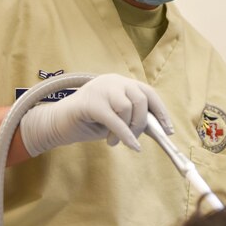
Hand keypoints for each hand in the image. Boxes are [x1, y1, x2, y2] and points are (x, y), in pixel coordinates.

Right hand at [20, 74, 172, 156]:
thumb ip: (134, 118)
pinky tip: (125, 145)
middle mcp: (112, 81)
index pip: (148, 92)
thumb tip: (158, 128)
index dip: (160, 111)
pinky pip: (115, 120)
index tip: (168, 130)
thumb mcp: (117, 118)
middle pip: (140, 99)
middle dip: (141, 124)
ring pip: (128, 108)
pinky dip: (124, 135)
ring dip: (127, 130)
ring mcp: (101, 89)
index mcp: (120, 82)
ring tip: (114, 141)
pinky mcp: (91, 102)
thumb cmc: (88, 121)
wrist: (57, 123)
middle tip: (133, 139)